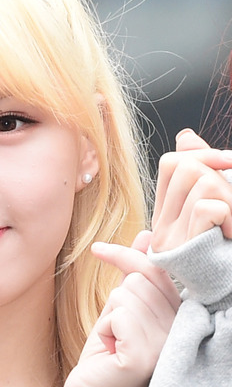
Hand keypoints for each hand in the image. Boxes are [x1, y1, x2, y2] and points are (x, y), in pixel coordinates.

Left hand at [63, 231, 179, 386]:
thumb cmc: (105, 356)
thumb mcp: (121, 309)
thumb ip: (135, 276)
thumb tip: (147, 234)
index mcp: (182, 317)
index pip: (159, 269)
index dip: (127, 256)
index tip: (99, 250)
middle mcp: (183, 330)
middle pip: (140, 279)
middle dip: (115, 302)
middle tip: (115, 334)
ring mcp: (167, 344)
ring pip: (126, 294)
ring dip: (108, 317)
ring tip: (114, 344)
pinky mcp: (144, 355)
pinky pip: (119, 313)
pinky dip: (104, 328)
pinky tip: (110, 351)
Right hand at [151, 129, 231, 251]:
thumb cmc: (230, 248)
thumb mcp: (219, 203)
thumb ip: (201, 170)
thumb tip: (185, 137)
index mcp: (168, 214)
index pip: (171, 163)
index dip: (203, 156)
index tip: (230, 164)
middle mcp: (162, 226)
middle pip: (185, 167)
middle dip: (220, 177)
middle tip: (231, 209)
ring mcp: (170, 239)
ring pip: (201, 183)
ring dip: (230, 198)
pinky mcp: (183, 249)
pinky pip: (208, 207)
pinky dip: (229, 216)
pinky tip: (229, 236)